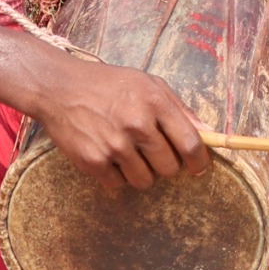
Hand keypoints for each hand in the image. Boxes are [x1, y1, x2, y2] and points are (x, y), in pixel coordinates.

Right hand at [15, 43, 208, 190]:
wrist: (59, 88)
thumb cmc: (109, 84)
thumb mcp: (149, 84)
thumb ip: (180, 109)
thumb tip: (209, 135)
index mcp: (155, 103)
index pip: (191, 143)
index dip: (200, 162)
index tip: (199, 168)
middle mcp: (137, 125)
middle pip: (170, 168)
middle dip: (167, 165)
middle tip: (154, 153)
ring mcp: (114, 145)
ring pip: (145, 181)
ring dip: (142, 172)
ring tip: (130, 152)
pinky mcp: (92, 161)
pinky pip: (119, 184)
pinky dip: (117, 175)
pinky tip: (109, 155)